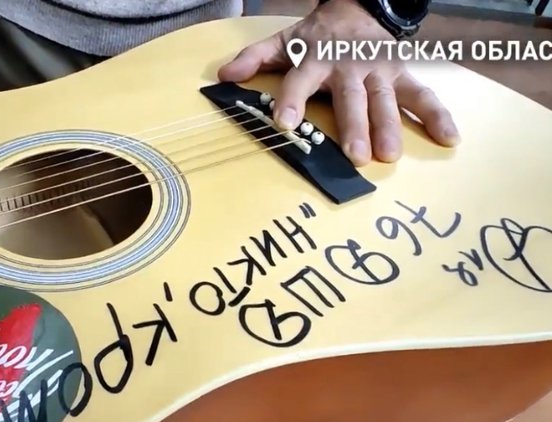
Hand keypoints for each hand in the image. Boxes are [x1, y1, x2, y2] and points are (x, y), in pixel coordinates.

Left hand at [218, 0, 459, 165]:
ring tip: (390, 155)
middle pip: (351, 98)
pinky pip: (422, 95)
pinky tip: (450, 138)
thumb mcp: (283, 41)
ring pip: (385, 100)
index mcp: (315, 59)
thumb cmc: (315, 35)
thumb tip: (224, 75)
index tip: (284, 122)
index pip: (299, 81)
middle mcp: (349, 67)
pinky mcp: (402, 75)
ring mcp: (379, 72)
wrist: (360, 7)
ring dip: (389, 127)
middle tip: (356, 155)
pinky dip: (436, 115)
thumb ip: (254, 58)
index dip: (291, 100)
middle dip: (354, 125)